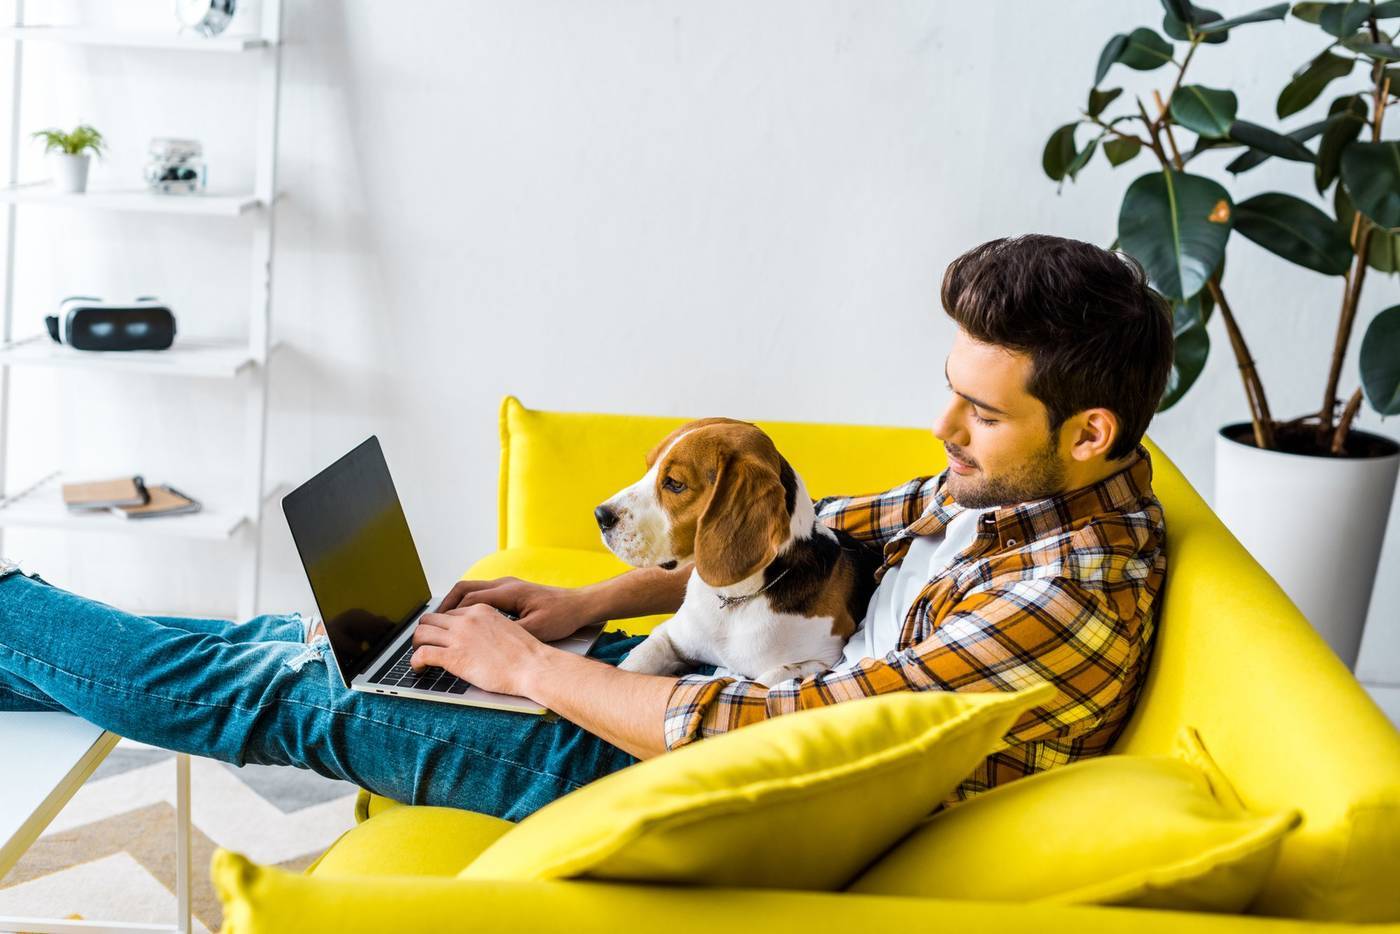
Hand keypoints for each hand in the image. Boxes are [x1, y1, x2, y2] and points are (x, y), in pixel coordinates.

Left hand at [409, 604, 549, 696]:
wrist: (533, 666)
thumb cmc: (525, 654)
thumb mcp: (505, 629)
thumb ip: (487, 629)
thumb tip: (476, 641)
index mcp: (480, 610)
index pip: (450, 613)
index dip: (443, 627)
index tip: (441, 637)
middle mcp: (466, 619)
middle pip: (430, 619)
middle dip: (425, 632)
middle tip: (425, 645)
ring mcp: (459, 637)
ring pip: (421, 633)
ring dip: (416, 645)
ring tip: (419, 657)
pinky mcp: (454, 657)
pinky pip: (422, 654)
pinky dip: (415, 662)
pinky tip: (419, 668)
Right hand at [434, 576, 595, 642]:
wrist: (580, 606)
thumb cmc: (561, 616)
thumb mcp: (535, 629)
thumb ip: (509, 633)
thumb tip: (484, 642)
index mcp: (507, 592)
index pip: (468, 598)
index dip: (449, 613)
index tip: (435, 627)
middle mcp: (504, 585)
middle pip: (464, 588)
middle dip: (445, 605)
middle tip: (432, 624)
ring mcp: (507, 586)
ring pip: (472, 589)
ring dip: (456, 604)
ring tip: (444, 623)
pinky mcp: (511, 592)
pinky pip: (482, 594)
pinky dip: (468, 605)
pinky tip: (466, 621)